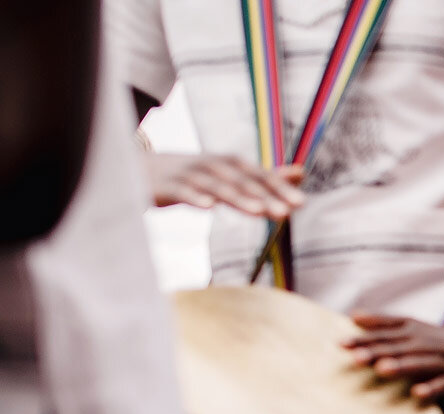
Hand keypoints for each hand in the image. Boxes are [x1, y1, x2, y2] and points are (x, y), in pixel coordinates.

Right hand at [146, 152, 304, 217]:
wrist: (135, 168)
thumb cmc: (190, 175)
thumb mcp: (228, 175)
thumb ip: (263, 177)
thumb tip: (301, 172)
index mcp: (227, 164)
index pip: (257, 174)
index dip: (279, 187)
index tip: (301, 203)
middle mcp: (210, 165)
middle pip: (240, 180)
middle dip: (264, 195)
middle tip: (287, 212)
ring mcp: (187, 174)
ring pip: (216, 186)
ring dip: (237, 197)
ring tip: (258, 211)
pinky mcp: (166, 186)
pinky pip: (182, 192)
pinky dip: (195, 197)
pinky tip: (208, 207)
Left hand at [343, 312, 443, 400]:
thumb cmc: (440, 337)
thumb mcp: (413, 325)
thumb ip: (383, 322)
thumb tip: (353, 315)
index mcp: (414, 332)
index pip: (385, 334)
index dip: (364, 338)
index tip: (340, 343)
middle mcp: (426, 345)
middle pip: (399, 348)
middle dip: (377, 352)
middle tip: (354, 357)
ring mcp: (442, 362)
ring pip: (420, 364)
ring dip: (402, 366)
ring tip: (382, 369)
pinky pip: (443, 384)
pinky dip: (431, 388)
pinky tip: (416, 393)